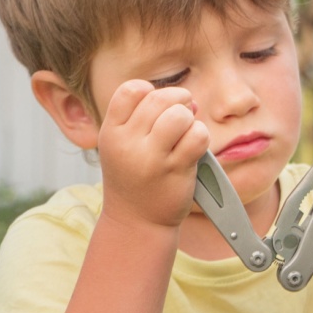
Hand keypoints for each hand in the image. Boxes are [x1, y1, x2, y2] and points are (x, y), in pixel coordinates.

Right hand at [96, 80, 209, 228]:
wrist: (136, 222)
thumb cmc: (135, 180)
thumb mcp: (123, 146)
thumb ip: (146, 119)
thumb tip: (189, 100)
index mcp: (111, 132)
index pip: (131, 90)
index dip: (151, 91)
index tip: (157, 109)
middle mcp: (128, 143)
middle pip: (160, 98)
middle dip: (179, 100)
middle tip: (183, 115)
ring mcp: (152, 158)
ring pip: (180, 115)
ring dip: (190, 119)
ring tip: (187, 133)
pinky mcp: (175, 171)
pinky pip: (198, 136)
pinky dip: (202, 136)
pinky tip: (195, 148)